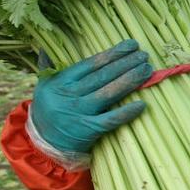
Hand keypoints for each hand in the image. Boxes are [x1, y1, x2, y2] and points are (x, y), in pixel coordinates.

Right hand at [30, 39, 152, 156]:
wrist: (42, 144)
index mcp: (60, 82)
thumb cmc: (47, 111)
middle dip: (125, 63)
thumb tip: (44, 48)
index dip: (112, 54)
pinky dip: (126, 112)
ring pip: (108, 94)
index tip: (131, 45)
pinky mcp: (87, 130)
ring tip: (147, 70)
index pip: (90, 64)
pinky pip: (110, 120)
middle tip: (144, 55)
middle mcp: (69, 95)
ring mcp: (78, 113)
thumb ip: (48, 68)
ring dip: (130, 80)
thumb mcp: (43, 87)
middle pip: (102, 76)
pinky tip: (142, 104)